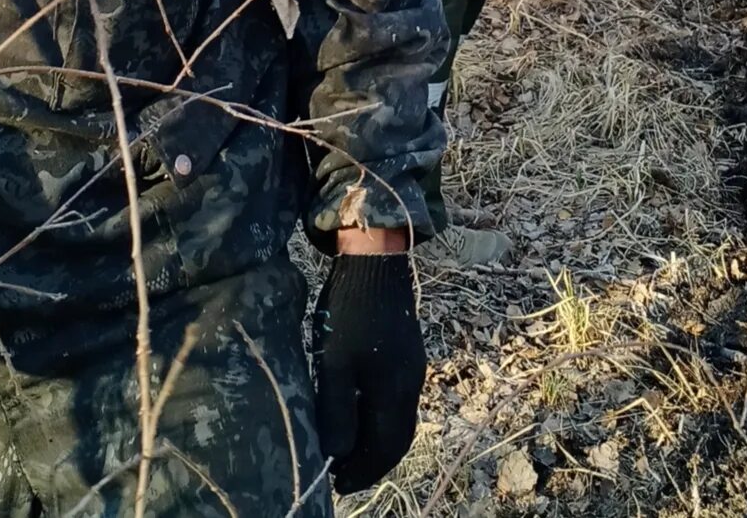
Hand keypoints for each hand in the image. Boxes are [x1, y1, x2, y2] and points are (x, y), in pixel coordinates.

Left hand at [313, 252, 424, 492]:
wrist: (375, 261)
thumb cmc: (349, 311)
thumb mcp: (334, 362)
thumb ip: (337, 410)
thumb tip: (336, 455)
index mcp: (395, 392)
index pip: (384, 449)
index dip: (362, 472)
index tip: (337, 485)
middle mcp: (410, 385)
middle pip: (396, 440)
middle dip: (370, 463)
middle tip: (342, 476)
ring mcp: (411, 369)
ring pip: (398, 421)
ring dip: (375, 442)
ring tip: (347, 452)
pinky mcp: (406, 355)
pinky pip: (396, 402)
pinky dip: (378, 419)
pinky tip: (358, 415)